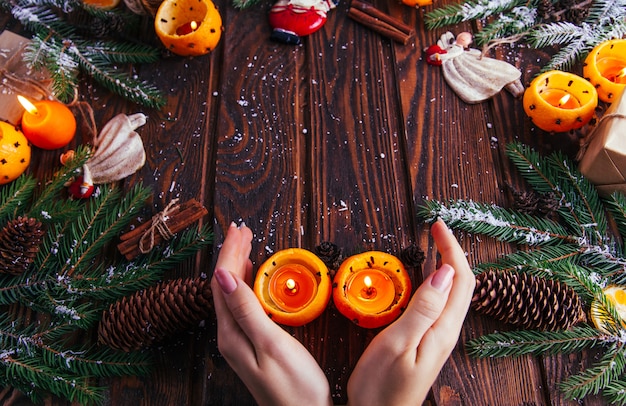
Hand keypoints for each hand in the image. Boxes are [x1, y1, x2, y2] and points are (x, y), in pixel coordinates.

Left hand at [211, 222, 331, 405]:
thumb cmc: (295, 386)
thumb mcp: (271, 343)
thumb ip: (246, 309)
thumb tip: (222, 275)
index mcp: (231, 332)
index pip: (223, 282)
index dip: (230, 252)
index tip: (238, 229)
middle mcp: (229, 335)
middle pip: (224, 285)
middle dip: (232, 254)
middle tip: (242, 230)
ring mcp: (238, 341)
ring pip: (232, 293)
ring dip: (237, 266)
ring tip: (245, 244)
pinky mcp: (250, 344)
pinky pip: (241, 305)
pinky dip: (246, 283)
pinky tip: (251, 277)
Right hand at [346, 219, 475, 405]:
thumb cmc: (382, 386)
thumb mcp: (399, 344)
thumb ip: (423, 308)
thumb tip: (444, 272)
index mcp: (442, 329)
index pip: (459, 279)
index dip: (452, 249)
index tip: (437, 225)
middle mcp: (446, 332)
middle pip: (462, 284)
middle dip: (452, 252)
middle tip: (436, 230)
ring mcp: (439, 338)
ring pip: (453, 294)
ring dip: (447, 266)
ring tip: (433, 246)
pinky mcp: (429, 342)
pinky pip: (440, 305)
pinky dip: (436, 283)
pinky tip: (423, 280)